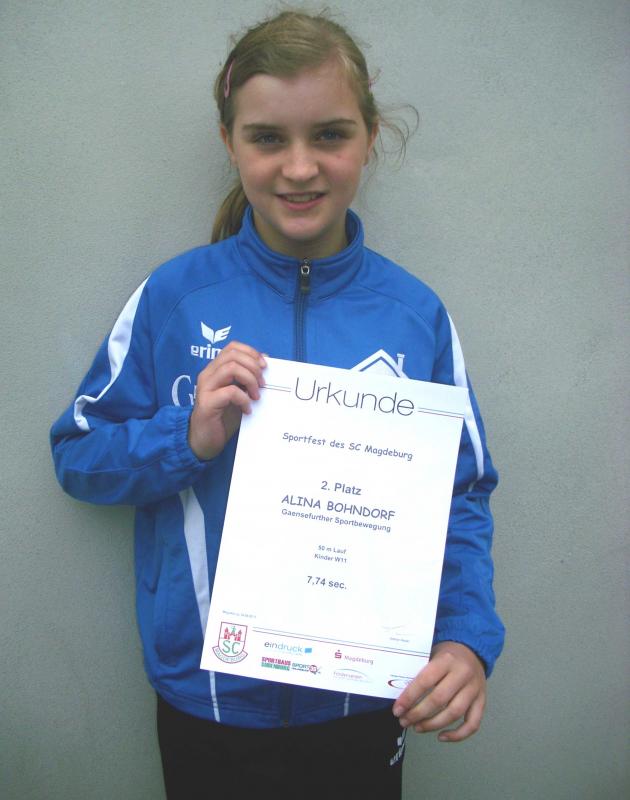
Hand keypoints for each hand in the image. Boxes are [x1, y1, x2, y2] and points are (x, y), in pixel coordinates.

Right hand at [188, 342, 265, 460]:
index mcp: (215, 370)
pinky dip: (244, 399)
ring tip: (256, 396)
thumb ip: (248, 379)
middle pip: (232, 355)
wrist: (205, 440)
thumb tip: (265, 363)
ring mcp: (205, 388)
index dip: (251, 352)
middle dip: (253, 366)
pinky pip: (230, 392)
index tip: (264, 366)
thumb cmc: (223, 417)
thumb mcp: (239, 394)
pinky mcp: (207, 403)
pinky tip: (247, 409)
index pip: (232, 348)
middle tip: (262, 384)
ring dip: (250, 380)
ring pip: (231, 368)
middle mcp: (208, 375)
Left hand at [392, 641, 486, 741]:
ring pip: (454, 714)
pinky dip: (457, 735)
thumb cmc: (446, 655)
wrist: (472, 650)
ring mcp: (475, 689)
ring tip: (417, 728)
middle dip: (418, 714)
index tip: (397, 710)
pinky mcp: (482, 701)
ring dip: (433, 725)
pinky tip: (441, 736)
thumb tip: (399, 695)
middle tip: (404, 721)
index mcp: (446, 659)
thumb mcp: (431, 654)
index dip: (409, 698)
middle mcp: (463, 674)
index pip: (425, 681)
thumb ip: (419, 671)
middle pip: (439, 700)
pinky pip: (472, 724)